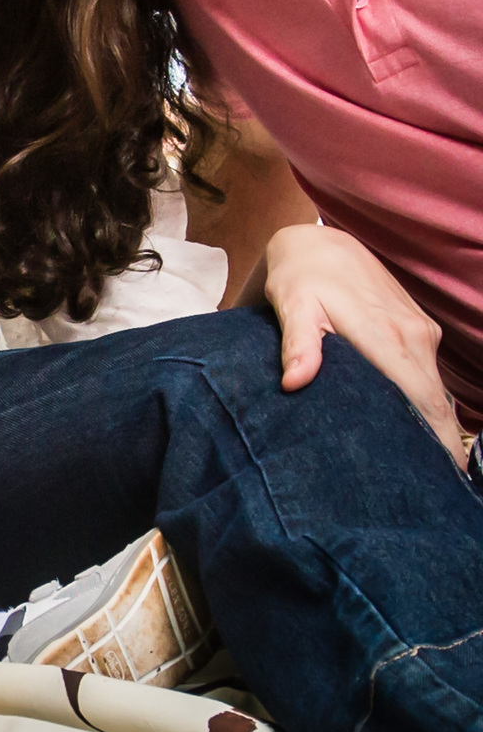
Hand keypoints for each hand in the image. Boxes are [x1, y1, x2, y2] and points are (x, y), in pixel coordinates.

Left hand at [264, 224, 464, 467]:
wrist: (319, 243)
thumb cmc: (301, 277)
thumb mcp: (292, 305)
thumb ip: (298, 343)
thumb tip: (295, 382)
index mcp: (388, 337)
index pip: (424, 400)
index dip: (436, 442)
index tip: (438, 479)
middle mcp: (414, 337)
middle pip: (436, 403)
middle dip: (436, 445)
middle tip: (425, 488)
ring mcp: (420, 332)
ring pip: (435, 391)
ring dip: (431, 424)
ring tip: (418, 468)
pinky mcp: (418, 329)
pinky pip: (428, 374)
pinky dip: (424, 402)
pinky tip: (410, 428)